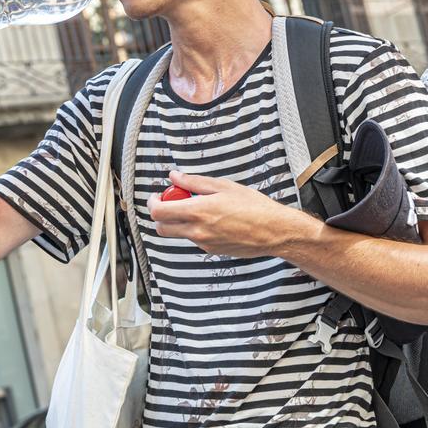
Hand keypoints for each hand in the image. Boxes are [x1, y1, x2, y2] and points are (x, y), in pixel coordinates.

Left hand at [147, 170, 316, 257]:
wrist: (274, 232)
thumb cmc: (254, 206)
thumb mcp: (224, 186)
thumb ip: (194, 182)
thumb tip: (175, 177)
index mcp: (198, 212)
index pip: (159, 213)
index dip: (153, 203)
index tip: (157, 195)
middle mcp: (197, 231)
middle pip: (161, 228)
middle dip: (161, 215)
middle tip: (174, 202)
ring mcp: (204, 244)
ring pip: (178, 234)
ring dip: (180, 221)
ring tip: (200, 208)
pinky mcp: (212, 251)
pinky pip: (195, 239)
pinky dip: (196, 228)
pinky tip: (214, 219)